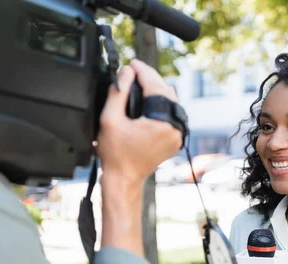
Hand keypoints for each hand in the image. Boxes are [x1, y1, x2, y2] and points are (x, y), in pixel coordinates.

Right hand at [96, 59, 180, 184]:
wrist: (124, 178)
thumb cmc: (115, 153)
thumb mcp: (110, 119)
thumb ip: (118, 91)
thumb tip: (128, 71)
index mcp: (162, 123)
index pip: (155, 86)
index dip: (143, 71)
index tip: (132, 62)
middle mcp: (175, 129)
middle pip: (166, 92)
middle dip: (150, 79)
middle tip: (134, 71)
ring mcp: (177, 135)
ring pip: (170, 102)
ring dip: (156, 90)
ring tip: (139, 82)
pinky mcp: (175, 139)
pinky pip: (171, 114)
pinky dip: (160, 104)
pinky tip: (147, 99)